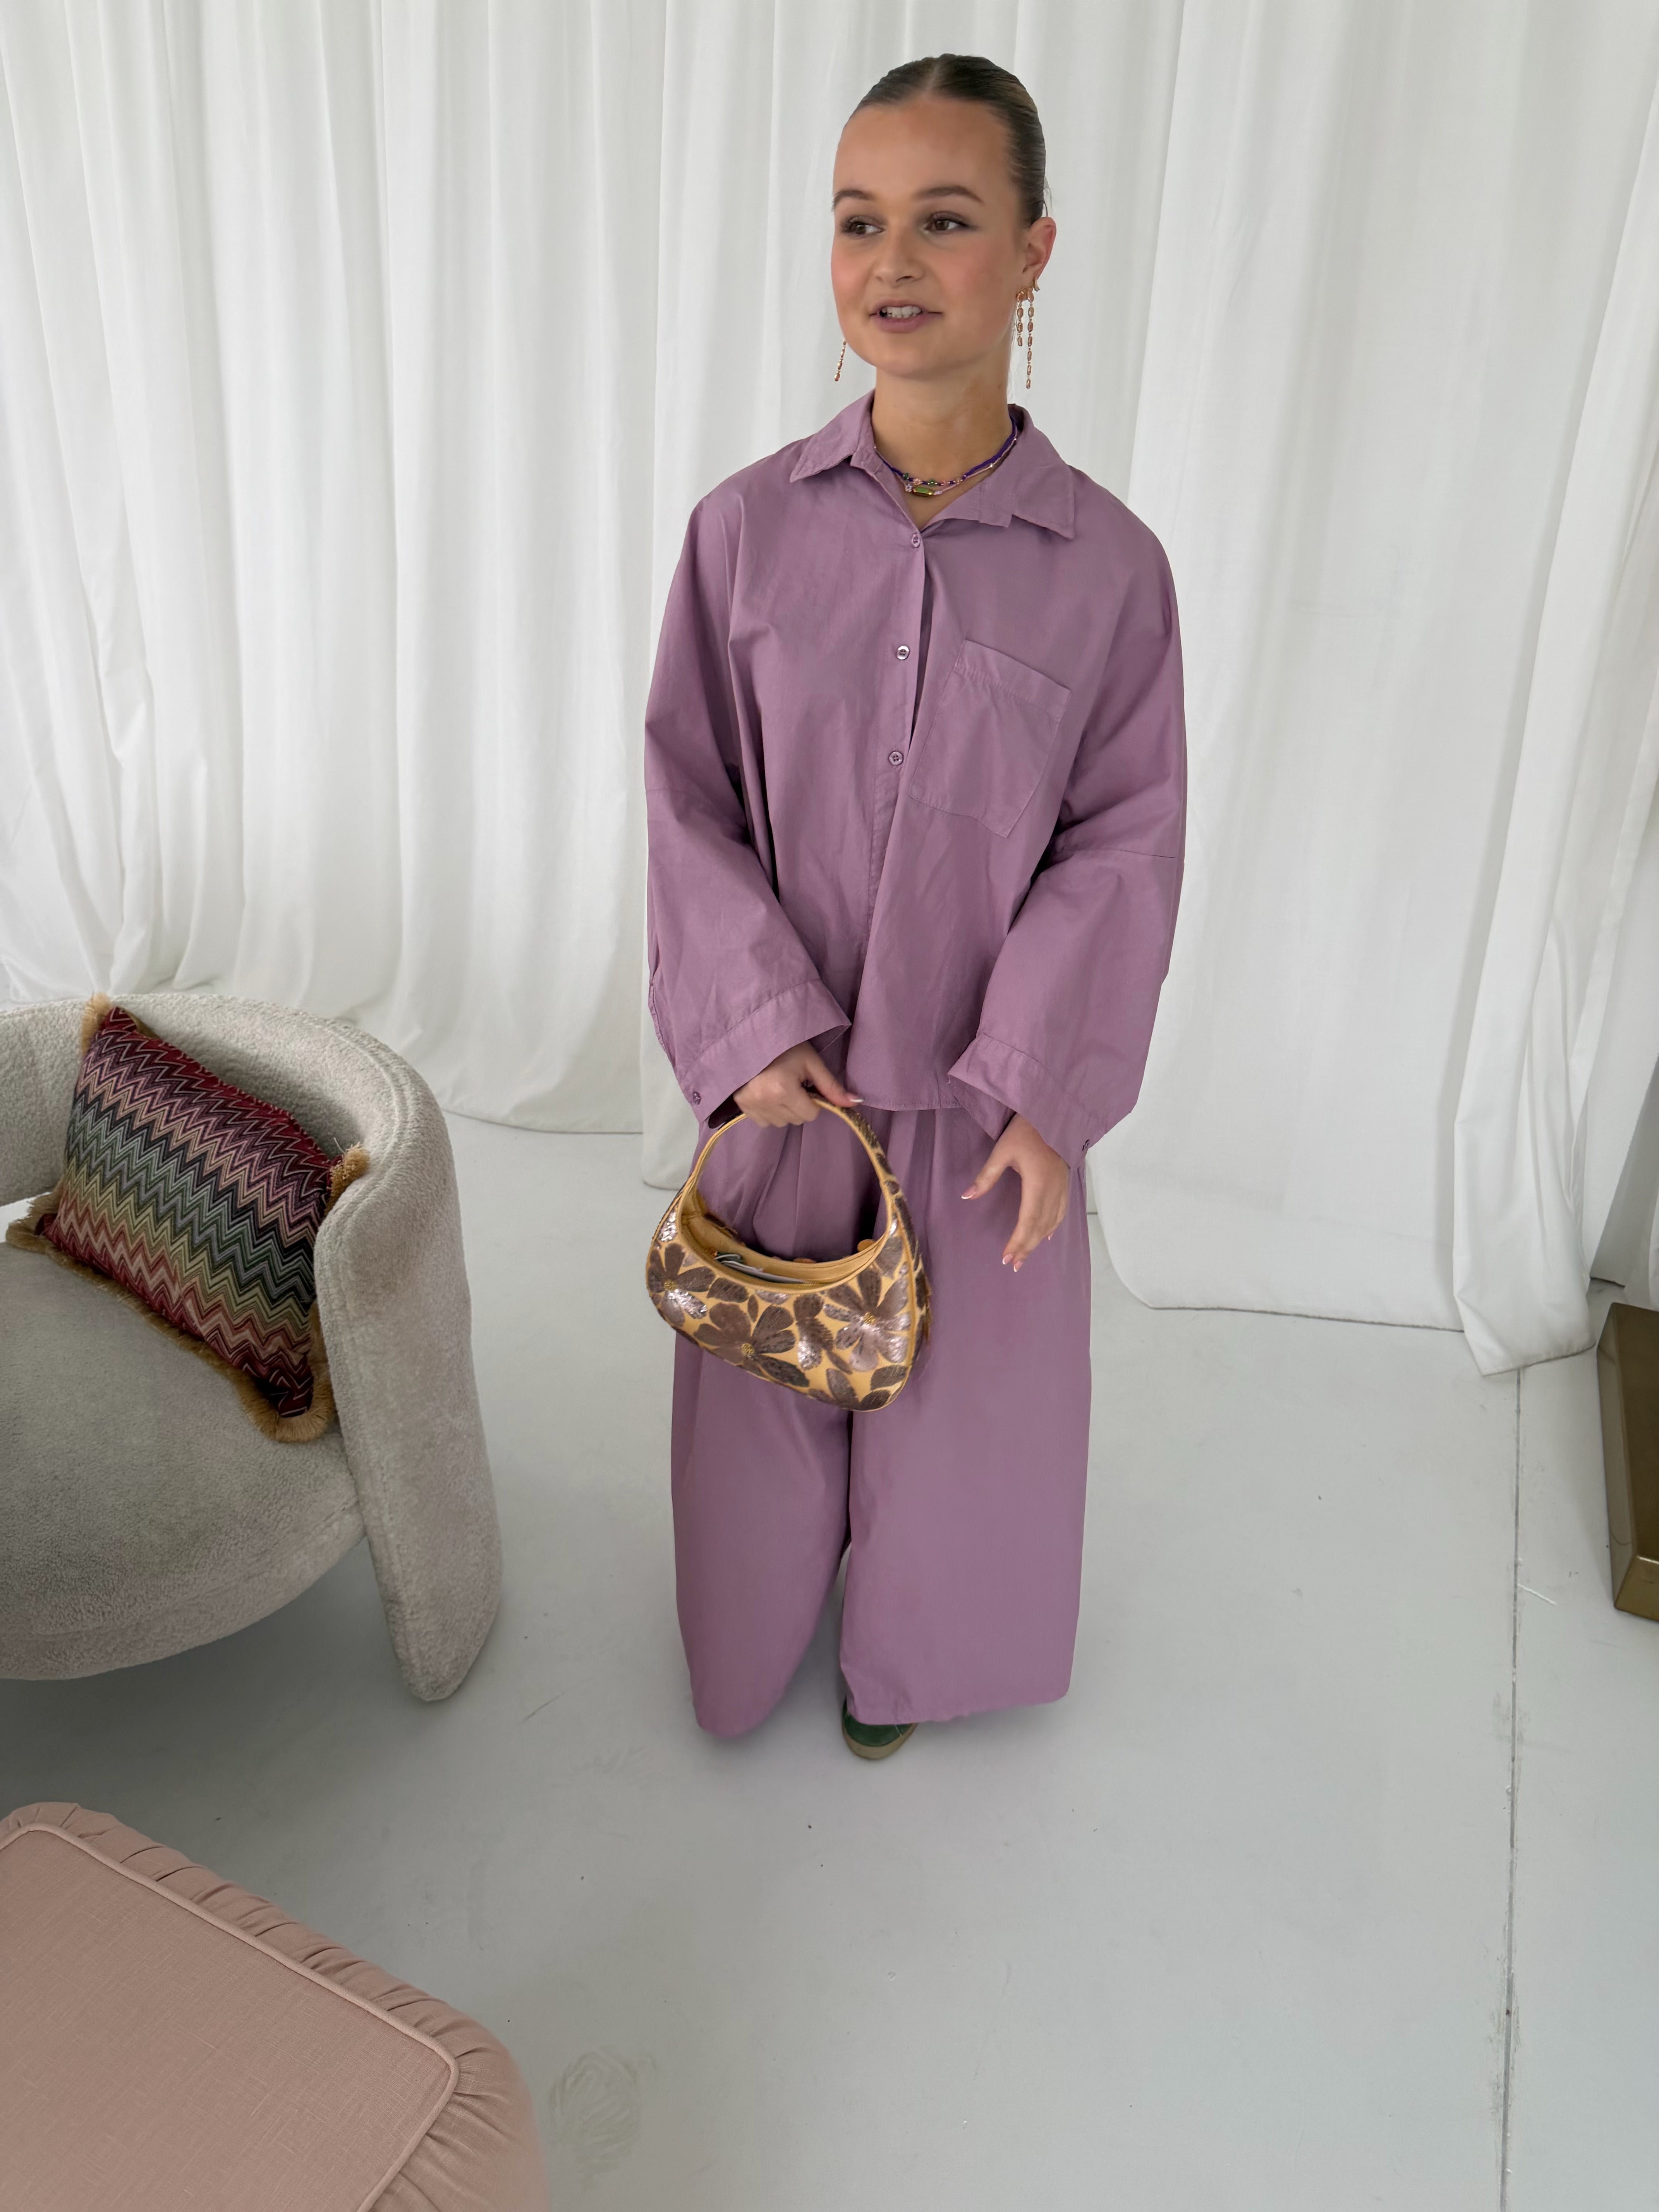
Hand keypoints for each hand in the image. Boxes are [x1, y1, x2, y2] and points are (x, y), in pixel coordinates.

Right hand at [733, 1043, 860, 1127]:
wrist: (751, 1037)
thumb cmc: (784, 1046)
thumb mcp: (811, 1061)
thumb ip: (832, 1086)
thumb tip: (857, 1102)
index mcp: (783, 1089)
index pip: (811, 1114)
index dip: (812, 1100)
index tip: (805, 1084)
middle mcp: (765, 1101)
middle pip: (796, 1120)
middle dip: (799, 1105)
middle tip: (791, 1083)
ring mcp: (751, 1105)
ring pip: (781, 1122)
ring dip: (784, 1110)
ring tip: (778, 1087)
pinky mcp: (742, 1106)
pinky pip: (764, 1122)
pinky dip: (770, 1112)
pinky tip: (767, 1093)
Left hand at [961, 1114, 1068, 1270]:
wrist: (1053, 1115)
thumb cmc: (1025, 1132)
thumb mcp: (1002, 1151)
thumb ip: (986, 1176)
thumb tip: (967, 1196)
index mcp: (1037, 1184)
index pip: (1028, 1220)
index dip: (1018, 1241)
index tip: (1006, 1257)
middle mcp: (1053, 1190)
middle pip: (1040, 1227)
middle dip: (1026, 1247)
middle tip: (1013, 1264)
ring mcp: (1062, 1188)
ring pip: (1051, 1222)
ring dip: (1038, 1241)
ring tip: (1025, 1256)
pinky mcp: (1065, 1184)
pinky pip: (1061, 1212)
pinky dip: (1053, 1227)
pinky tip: (1047, 1236)